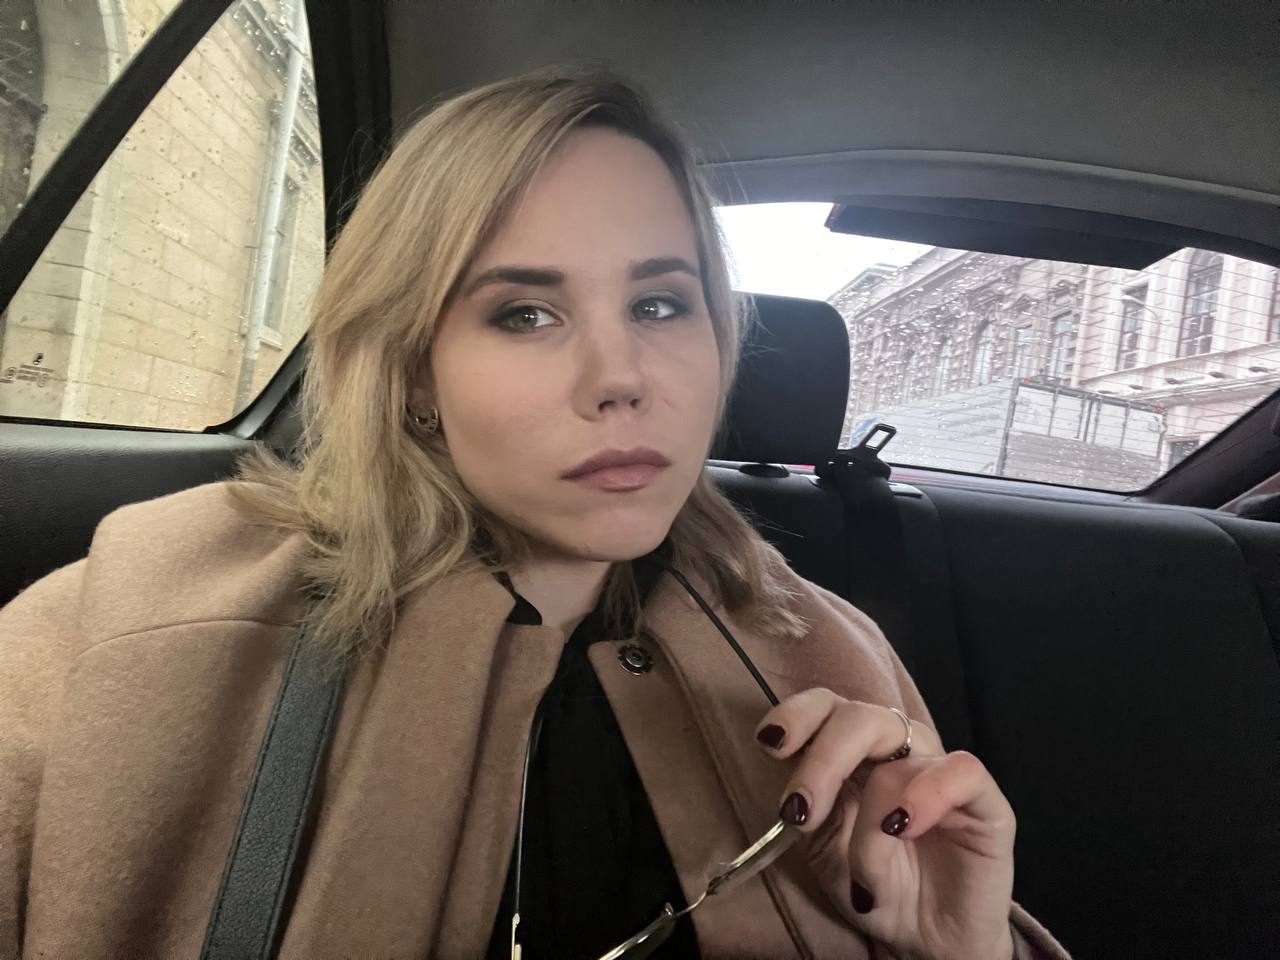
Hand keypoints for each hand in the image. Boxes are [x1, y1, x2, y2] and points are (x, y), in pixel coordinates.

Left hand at [755, 689, 1015, 959]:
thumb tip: (799, 790)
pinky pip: (960, 770)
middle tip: (800, 812)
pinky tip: (905, 826)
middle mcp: (899, 750)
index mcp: (856, 753)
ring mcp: (941, 770)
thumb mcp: (825, 852)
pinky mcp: (984, 800)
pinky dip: (927, 794)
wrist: (927, 942)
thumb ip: (809, 811)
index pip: (828, 707)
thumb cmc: (875, 889)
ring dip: (869, 818)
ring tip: (863, 871)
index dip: (798, 714)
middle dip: (822, 760)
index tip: (771, 745)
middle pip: (858, 716)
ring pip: (900, 754)